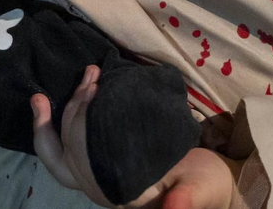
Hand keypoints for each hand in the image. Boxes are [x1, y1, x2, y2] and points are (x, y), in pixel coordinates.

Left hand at [30, 67, 236, 208]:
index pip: (83, 162)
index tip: (95, 89)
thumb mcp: (200, 190)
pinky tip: (77, 95)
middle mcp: (103, 188)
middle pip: (67, 155)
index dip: (79, 127)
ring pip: (62, 154)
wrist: (210, 187)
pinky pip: (70, 150)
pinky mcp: (103, 164)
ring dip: (62, 115)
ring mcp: (99, 178)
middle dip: (72, 111)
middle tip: (91, 75)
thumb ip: (187, 199)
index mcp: (119, 193)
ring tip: (85, 75)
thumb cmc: (206, 188)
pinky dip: (64, 124)